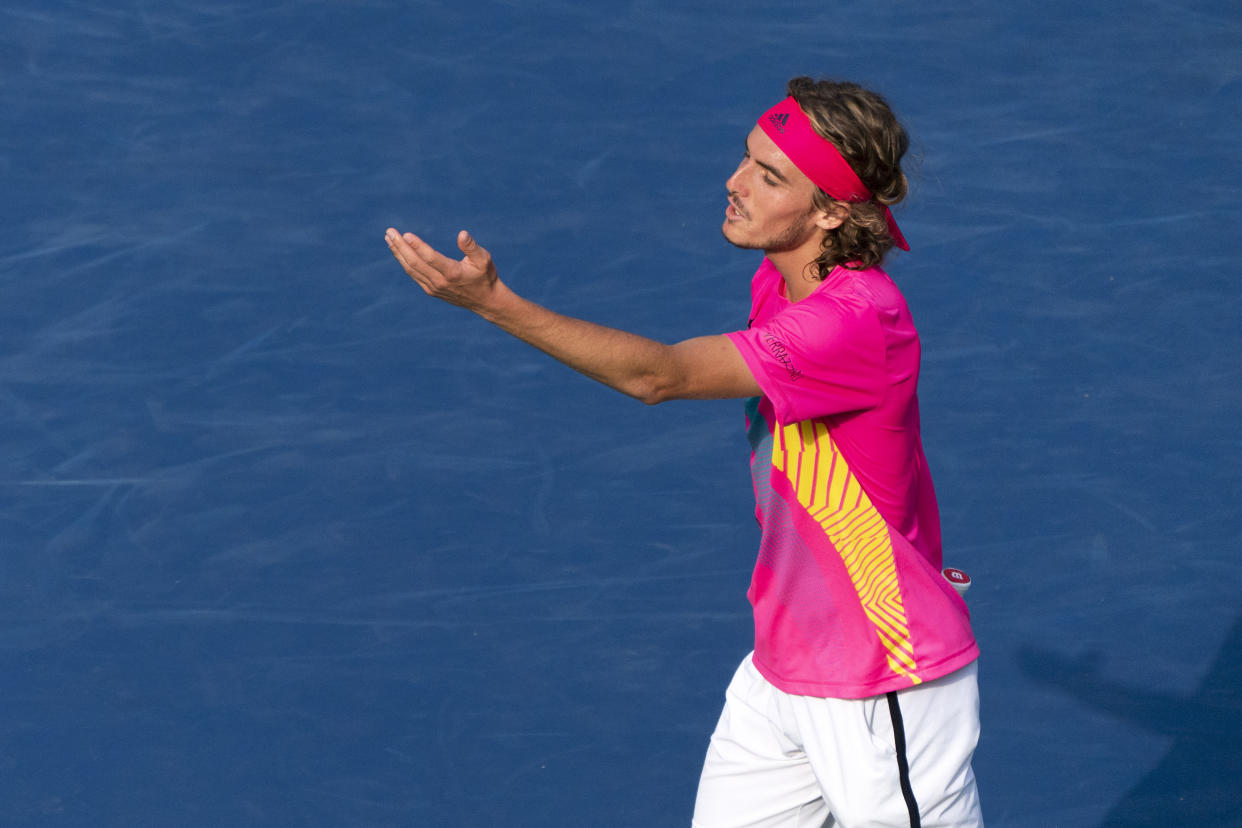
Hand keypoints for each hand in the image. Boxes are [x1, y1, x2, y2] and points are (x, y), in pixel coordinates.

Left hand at [385, 227, 499, 312]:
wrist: (485, 301)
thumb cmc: (485, 276)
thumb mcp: (484, 259)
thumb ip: (472, 247)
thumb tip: (462, 234)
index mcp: (453, 273)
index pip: (430, 258)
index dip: (417, 246)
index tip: (405, 234)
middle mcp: (440, 282)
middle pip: (415, 263)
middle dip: (400, 246)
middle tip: (389, 232)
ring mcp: (433, 288)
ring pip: (411, 269)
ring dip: (398, 253)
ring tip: (389, 239)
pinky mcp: (431, 290)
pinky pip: (414, 274)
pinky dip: (404, 262)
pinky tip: (399, 252)